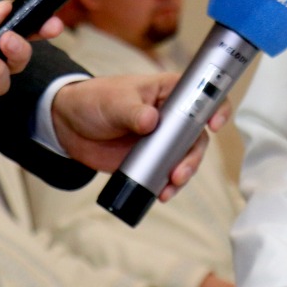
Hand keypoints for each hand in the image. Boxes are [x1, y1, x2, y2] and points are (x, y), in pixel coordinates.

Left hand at [50, 73, 230, 201]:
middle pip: (198, 135)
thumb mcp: (114, 101)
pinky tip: (162, 194)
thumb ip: (133, 111)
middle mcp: (172, 116)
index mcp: (169, 92)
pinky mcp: (151, 160)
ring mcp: (163, 140)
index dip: (216, 108)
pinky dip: (168, 185)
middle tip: (180, 172)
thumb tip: (151, 121)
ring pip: (186, 158)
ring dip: (183, 174)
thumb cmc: (95, 100)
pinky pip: (167, 173)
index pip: (203, 95)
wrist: (69, 125)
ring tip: (170, 188)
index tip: (214, 124)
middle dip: (194, 156)